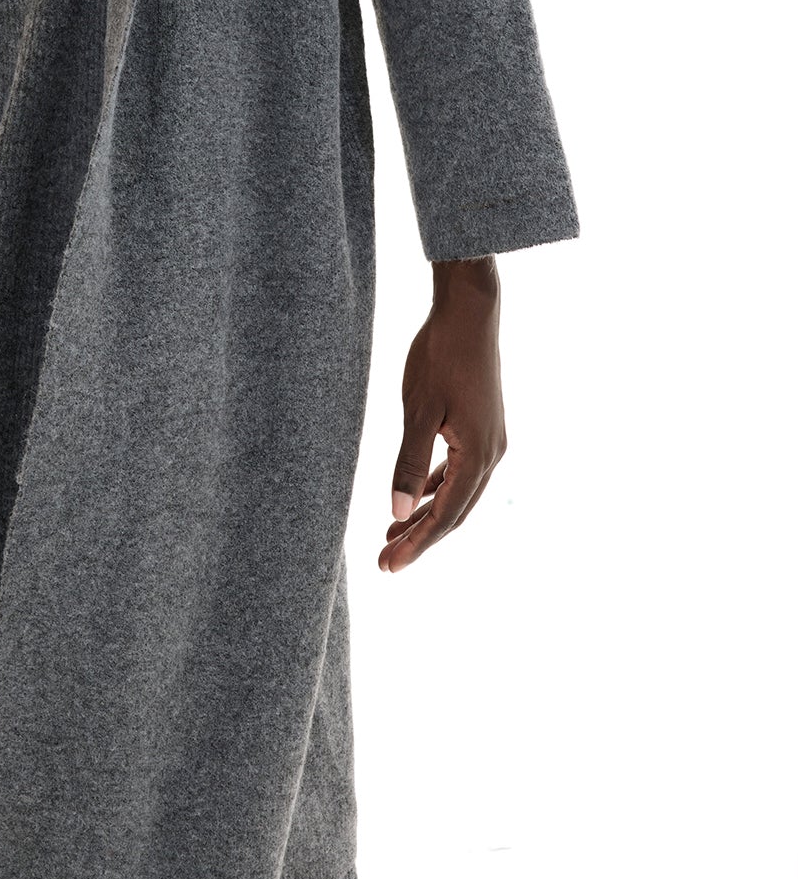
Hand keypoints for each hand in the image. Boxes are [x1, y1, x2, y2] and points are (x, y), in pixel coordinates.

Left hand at [380, 255, 505, 573]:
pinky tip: (416, 496)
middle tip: (385, 560)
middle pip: (454, 512)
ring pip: (458, 493)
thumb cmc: (440, 356)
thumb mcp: (418, 410)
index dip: (416, 543)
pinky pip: (460, 470)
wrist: (469, 312)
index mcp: (478, 456)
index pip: (444, 516)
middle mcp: (492, 454)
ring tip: (393, 533)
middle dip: (420, 537)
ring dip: (427, 514)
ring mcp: (491, 441)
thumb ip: (408, 462)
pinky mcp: (483, 427)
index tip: (388, 566)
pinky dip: (437, 487)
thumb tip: (397, 511)